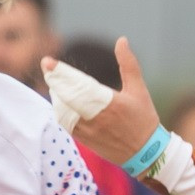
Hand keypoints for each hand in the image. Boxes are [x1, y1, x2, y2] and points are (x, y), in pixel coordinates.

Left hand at [58, 36, 163, 166]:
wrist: (147, 154)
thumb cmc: (144, 119)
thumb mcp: (139, 89)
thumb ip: (128, 64)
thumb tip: (121, 40)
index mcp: (111, 104)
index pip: (80, 85)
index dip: (62, 73)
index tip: (48, 62)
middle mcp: (97, 118)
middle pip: (67, 97)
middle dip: (55, 80)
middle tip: (47, 67)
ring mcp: (89, 131)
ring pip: (63, 111)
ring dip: (57, 95)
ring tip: (54, 82)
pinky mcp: (86, 141)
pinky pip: (66, 123)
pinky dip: (61, 110)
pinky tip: (60, 100)